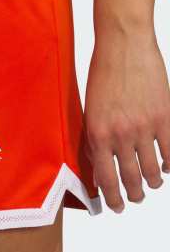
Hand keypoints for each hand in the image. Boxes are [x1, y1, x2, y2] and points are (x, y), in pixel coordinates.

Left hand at [84, 29, 169, 212]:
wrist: (123, 46)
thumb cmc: (101, 74)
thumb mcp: (89, 108)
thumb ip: (94, 136)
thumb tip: (99, 161)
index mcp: (96, 132)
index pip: (104, 177)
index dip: (111, 197)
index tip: (115, 205)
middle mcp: (119, 135)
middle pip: (130, 179)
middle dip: (132, 195)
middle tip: (133, 199)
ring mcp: (144, 128)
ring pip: (152, 172)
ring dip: (152, 183)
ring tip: (150, 185)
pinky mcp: (164, 118)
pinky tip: (166, 167)